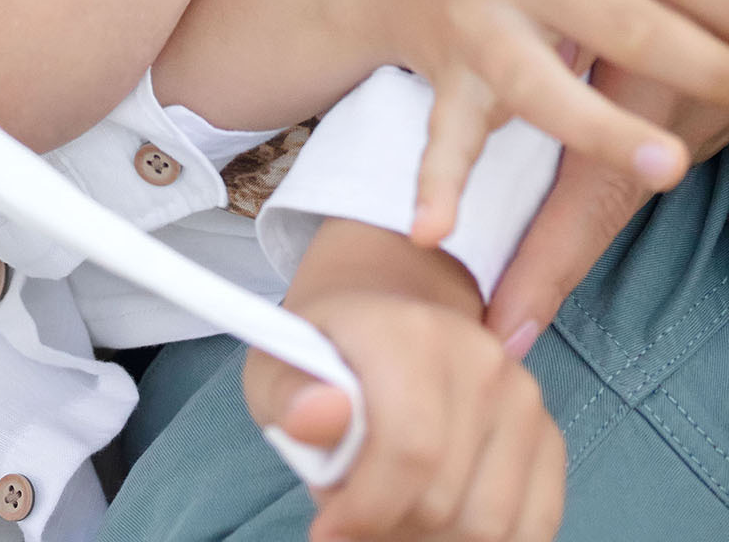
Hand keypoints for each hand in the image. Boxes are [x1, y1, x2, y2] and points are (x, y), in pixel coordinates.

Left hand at [247, 223, 562, 541]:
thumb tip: (316, 419)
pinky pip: (533, 527)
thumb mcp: (281, 365)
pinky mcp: (546, 435)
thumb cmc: (329, 350)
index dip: (366, 511)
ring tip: (391, 513)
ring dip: (433, 540)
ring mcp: (521, 397)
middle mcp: (479, 358)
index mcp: (410, 331)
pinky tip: (438, 523)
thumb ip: (291, 396)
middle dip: (390, 529)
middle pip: (445, 500)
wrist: (387, 309)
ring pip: (490, 526)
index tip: (327, 529)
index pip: (409, 451)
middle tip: (356, 515)